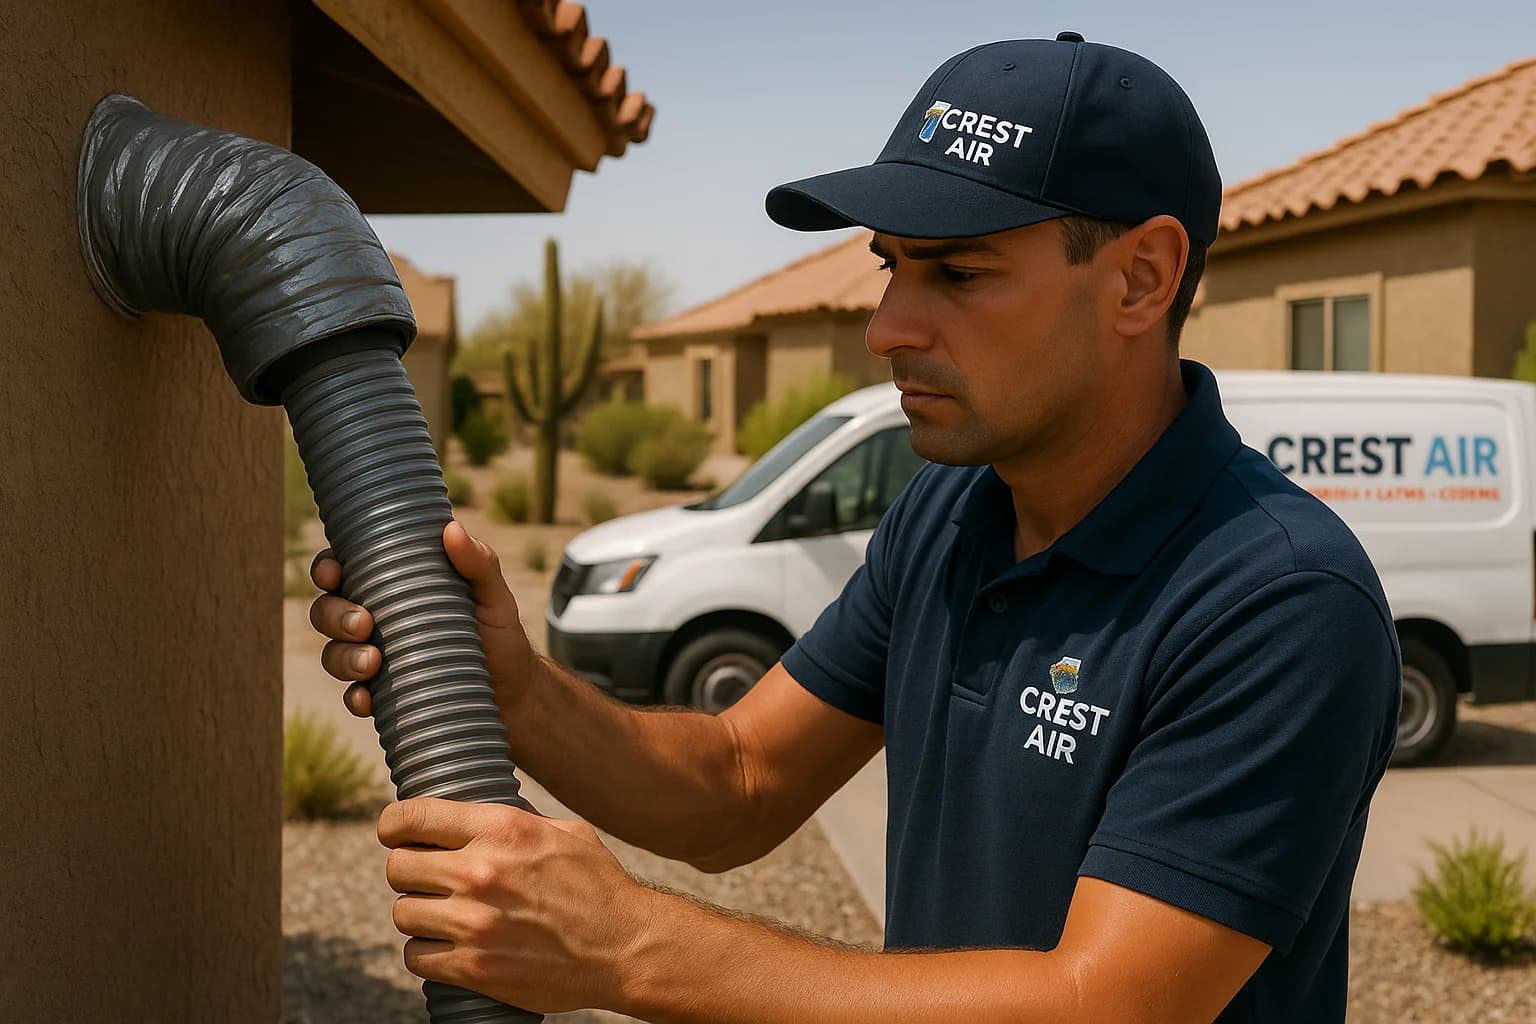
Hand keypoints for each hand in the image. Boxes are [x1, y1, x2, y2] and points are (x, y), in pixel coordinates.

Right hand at [308, 520, 538, 718]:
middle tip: (364, 624)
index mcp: (394, 587)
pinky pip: (353, 697)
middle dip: (334, 615)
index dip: (327, 568)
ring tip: (372, 662)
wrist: (514, 692)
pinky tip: (366, 699)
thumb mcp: (493, 596)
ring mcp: (375, 659)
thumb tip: (452, 529)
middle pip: (327, 611)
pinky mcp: (383, 695)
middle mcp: (376, 620)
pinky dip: (354, 698)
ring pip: (334, 654)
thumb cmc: (499, 633)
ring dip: (342, 658)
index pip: (345, 570)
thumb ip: (479, 562)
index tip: (334, 573)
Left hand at [379, 797, 655, 1012]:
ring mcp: (474, 923)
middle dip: (408, 871)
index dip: (394, 824)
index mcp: (500, 830)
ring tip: (441, 914)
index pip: (412, 817)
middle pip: (398, 867)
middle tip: (426, 878)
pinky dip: (427, 952)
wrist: (624, 948)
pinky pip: (416, 957)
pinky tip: (447, 946)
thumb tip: (479, 812)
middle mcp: (480, 872)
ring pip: (402, 913)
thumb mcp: (565, 833)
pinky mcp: (474, 967)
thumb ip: (518, 820)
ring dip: (418, 914)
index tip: (395, 833)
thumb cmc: (599, 886)